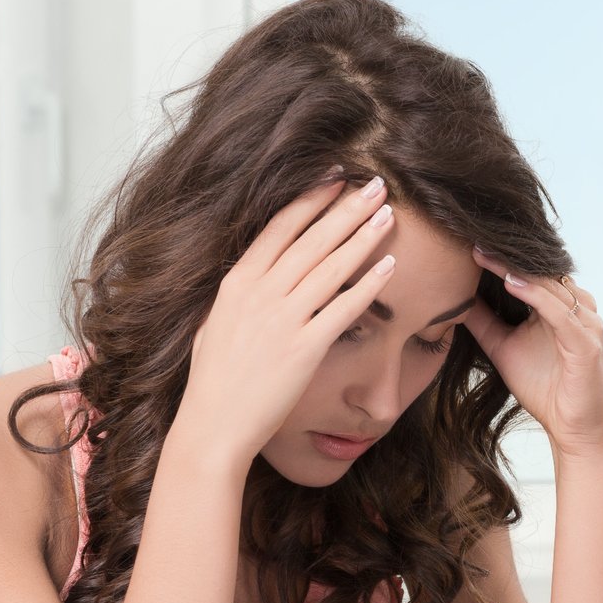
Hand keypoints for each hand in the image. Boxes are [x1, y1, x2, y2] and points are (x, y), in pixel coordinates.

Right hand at [178, 175, 396, 465]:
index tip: (335, 177)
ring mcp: (282, 320)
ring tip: (389, 214)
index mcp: (237, 283)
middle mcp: (259, 294)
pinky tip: (390, 268)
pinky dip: (368, 286)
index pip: (279, 227)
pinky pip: (342, 309)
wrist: (212, 425)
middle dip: (347, 208)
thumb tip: (254, 273)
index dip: (311, 198)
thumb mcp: (216, 322)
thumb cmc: (213, 380)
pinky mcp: (304, 349)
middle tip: (377, 184)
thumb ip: (240, 294)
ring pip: (330, 266)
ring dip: (363, 237)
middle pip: (312, 238)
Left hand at [464, 250, 602, 463]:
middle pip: (541, 270)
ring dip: (517, 267)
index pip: (531, 270)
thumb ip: (484, 321)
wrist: (575, 431)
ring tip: (484, 252)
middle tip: (472, 235)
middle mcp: (578, 308)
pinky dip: (535, 294)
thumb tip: (455, 297)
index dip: (501, 256)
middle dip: (506, 254)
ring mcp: (586, 323)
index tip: (466, 241)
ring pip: (550, 284)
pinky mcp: (586, 343)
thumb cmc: (547, 391)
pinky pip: (559, 311)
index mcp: (562, 306)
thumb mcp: (504, 348)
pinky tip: (510, 281)